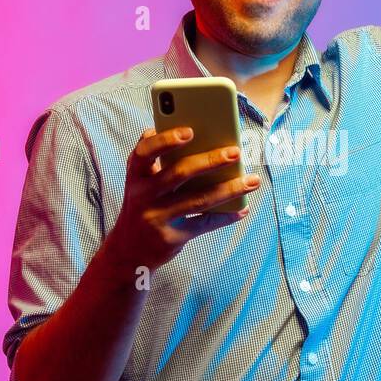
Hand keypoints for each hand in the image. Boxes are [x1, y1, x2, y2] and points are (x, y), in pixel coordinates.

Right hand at [104, 127, 261, 272]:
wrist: (128, 252)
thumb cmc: (140, 207)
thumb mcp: (138, 182)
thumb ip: (148, 158)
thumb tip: (157, 128)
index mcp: (136, 176)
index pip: (145, 153)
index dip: (166, 141)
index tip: (190, 131)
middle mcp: (143, 196)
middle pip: (179, 174)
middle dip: (210, 161)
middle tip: (236, 152)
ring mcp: (157, 219)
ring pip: (199, 200)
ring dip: (229, 189)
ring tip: (252, 181)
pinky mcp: (171, 239)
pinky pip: (204, 224)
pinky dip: (226, 216)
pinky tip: (242, 209)